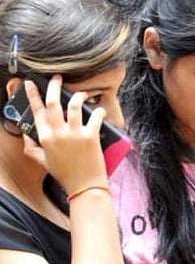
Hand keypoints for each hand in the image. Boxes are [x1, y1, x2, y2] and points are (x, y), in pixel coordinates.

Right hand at [22, 76, 106, 191]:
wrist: (84, 186)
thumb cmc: (65, 174)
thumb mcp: (43, 161)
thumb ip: (31, 148)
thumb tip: (25, 136)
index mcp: (45, 138)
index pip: (36, 112)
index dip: (32, 95)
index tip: (30, 84)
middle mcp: (58, 133)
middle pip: (53, 103)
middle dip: (53, 87)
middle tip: (56, 77)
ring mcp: (75, 134)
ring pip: (74, 106)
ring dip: (78, 96)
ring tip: (81, 93)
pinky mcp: (91, 136)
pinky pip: (95, 117)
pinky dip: (98, 111)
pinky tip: (99, 109)